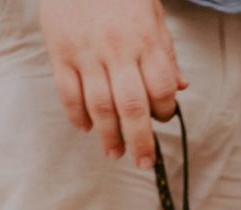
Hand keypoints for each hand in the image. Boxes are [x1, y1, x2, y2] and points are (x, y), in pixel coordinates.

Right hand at [39, 0, 183, 167]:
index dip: (164, 111)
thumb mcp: (152, 15)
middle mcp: (118, 50)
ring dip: (109, 135)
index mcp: (146, 41)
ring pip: (100, 106)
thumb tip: (180, 87)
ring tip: (114, 152)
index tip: (161, 119)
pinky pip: (68, 92)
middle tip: (144, 162)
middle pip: (132, 107)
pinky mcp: (60, 51)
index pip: (161, 89)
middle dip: (140, 141)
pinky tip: (85, 128)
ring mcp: (87, 52)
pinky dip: (76, 115)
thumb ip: (165, 53)